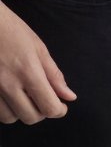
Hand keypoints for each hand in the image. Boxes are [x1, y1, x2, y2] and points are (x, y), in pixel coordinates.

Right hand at [0, 2, 75, 124]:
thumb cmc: (10, 29)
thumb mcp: (38, 47)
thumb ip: (54, 75)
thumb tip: (69, 96)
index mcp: (28, 72)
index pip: (49, 107)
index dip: (59, 110)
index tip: (60, 105)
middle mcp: (8, 83)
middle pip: (30, 117)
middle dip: (41, 112)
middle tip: (41, 99)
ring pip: (9, 118)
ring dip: (20, 112)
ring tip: (22, 96)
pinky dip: (4, 108)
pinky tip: (8, 95)